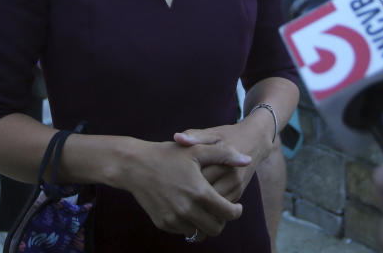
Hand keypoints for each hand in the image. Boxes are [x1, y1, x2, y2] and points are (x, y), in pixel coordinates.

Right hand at [117, 140, 249, 241]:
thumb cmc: (168, 155)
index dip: (236, 211)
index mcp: (199, 192)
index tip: (236, 207)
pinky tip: (186, 207)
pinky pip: (182, 230)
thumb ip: (224, 155)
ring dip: (204, 223)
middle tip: (220, 209)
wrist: (135, 166)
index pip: (228, 214)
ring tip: (203, 208)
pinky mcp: (163, 223)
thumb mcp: (197, 150)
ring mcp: (174, 218)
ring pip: (199, 232)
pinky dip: (188, 223)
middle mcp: (187, 210)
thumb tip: (247, 160)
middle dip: (221, 220)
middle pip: (215, 229)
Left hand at [173, 119, 271, 203]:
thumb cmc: (226, 136)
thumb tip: (177, 138)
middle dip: (187, 198)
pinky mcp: (238, 193)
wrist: (254, 141)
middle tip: (169, 199)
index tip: (166, 184)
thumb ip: (194, 136)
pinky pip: (220, 207)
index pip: (198, 175)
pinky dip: (207, 209)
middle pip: (204, 194)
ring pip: (214, 206)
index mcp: (222, 158)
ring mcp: (236, 187)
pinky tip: (193, 207)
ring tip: (178, 206)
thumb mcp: (211, 133)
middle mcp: (231, 175)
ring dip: (197, 208)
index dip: (180, 182)